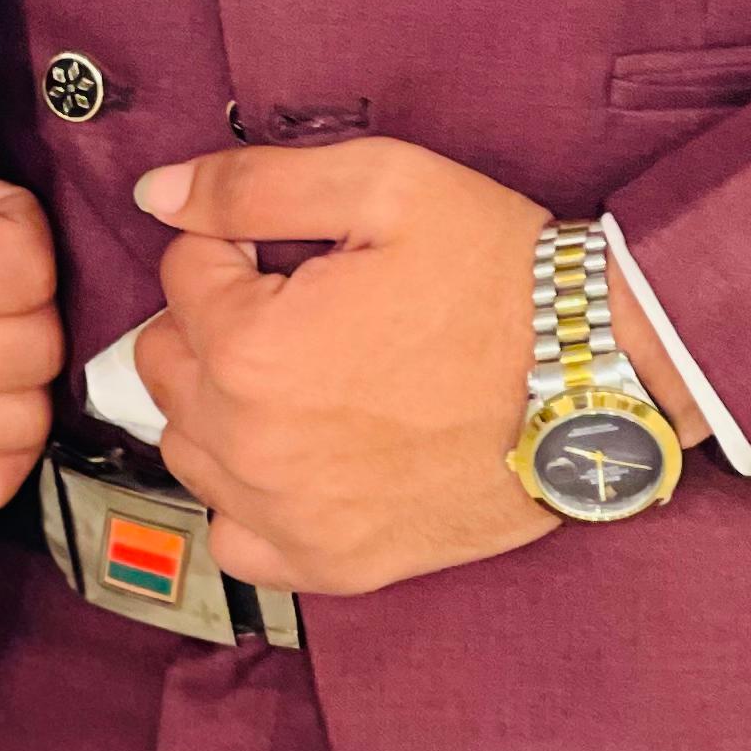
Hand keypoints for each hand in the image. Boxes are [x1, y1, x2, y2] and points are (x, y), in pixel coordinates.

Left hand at [133, 140, 698, 598]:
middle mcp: (251, 447)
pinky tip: (303, 448)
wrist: (594, 380)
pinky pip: (234, 534)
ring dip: (223, 400)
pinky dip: (249, 491)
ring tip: (307, 368)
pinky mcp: (329, 565)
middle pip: (165, 362)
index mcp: (251, 348)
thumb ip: (254, 184)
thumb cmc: (497, 275)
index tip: (295, 244)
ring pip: (190, 447)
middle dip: (215, 317)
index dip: (236, 239)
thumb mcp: (384, 184)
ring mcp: (288, 519)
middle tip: (299, 301)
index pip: (181, 271)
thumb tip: (156, 193)